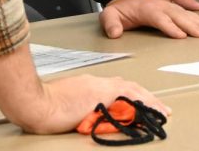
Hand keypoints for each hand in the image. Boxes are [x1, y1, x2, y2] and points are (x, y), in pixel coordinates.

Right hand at [0, 44, 168, 133]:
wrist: (36, 103)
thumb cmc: (44, 104)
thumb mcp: (68, 102)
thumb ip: (84, 105)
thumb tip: (94, 114)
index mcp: (90, 85)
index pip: (118, 88)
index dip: (134, 96)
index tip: (144, 103)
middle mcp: (98, 83)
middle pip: (129, 88)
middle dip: (147, 98)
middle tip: (162, 109)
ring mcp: (101, 88)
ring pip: (133, 92)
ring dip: (149, 102)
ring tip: (162, 112)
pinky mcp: (101, 95)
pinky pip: (129, 98)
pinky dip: (143, 104)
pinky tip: (152, 111)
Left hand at [99, 0, 198, 38]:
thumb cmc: (118, 6)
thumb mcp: (110, 13)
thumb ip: (111, 23)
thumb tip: (114, 33)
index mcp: (146, 7)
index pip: (160, 17)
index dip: (170, 26)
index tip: (181, 36)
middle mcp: (159, 5)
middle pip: (177, 14)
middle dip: (191, 24)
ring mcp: (166, 4)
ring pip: (184, 12)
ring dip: (198, 21)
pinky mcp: (171, 4)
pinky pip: (186, 11)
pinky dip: (197, 17)